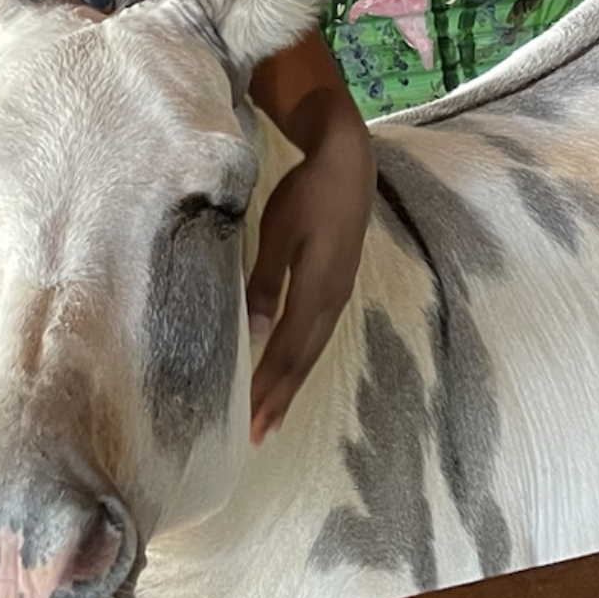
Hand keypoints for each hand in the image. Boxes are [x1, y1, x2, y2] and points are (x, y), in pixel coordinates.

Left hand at [246, 33, 374, 444]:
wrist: (349, 162)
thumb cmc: (308, 193)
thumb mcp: (279, 231)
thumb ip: (266, 281)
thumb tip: (255, 334)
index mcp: (316, 291)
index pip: (287, 351)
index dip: (268, 387)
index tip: (249, 421)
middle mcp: (331, 300)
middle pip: (303, 359)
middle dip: (280, 397)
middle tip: (259, 434)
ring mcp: (338, 293)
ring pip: (312, 349)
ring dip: (292, 382)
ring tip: (273, 412)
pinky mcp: (338, 282)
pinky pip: (317, 332)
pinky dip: (301, 358)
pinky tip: (291, 364)